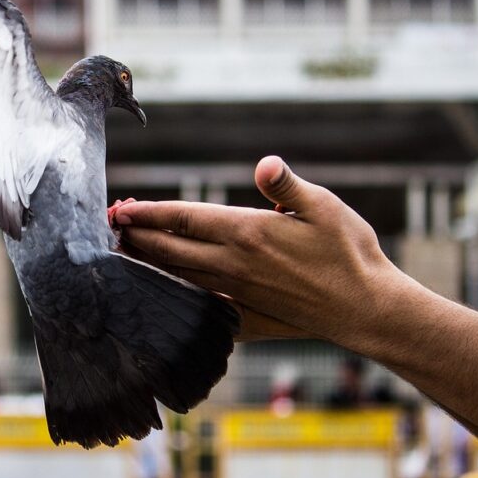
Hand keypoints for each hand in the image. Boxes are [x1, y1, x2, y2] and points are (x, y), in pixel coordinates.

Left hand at [112, 156, 408, 348]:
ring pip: (178, 277)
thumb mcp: (324, 208)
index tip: (121, 209)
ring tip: (123, 252)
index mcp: (248, 232)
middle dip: (137, 237)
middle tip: (110, 227)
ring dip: (148, 263)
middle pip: (171, 249)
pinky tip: (161, 291)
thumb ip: (287, 186)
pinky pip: (199, 302)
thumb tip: (265, 164)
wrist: (367, 310)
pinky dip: (174, 294)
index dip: (150, 214)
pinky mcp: (245, 313)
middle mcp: (234, 264)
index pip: (185, 219)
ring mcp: (237, 291)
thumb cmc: (350, 253)